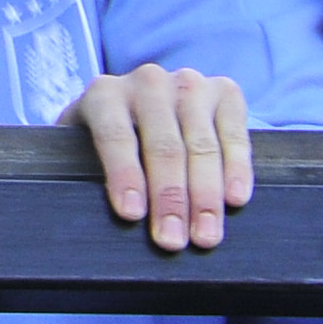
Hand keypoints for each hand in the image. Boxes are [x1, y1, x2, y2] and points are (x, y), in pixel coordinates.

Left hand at [78, 66, 251, 255]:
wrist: (141, 107)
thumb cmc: (109, 145)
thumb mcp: (85, 152)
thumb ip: (88, 174)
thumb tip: (104, 221)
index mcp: (104, 94)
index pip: (115, 135)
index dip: (124, 175)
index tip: (132, 214)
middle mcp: (148, 82)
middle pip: (164, 146)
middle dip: (170, 198)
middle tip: (172, 241)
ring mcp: (189, 84)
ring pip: (201, 145)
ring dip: (205, 196)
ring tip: (205, 236)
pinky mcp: (224, 92)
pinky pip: (235, 134)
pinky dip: (237, 169)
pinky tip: (235, 199)